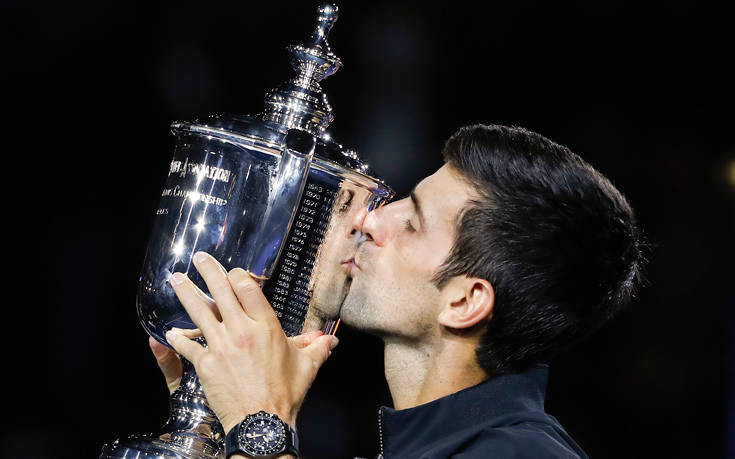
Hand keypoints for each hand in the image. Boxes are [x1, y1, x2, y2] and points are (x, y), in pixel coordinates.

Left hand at [164, 251, 338, 432]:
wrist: (262, 422)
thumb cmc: (285, 394)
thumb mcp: (307, 367)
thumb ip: (317, 347)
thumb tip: (331, 339)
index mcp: (266, 327)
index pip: (247, 288)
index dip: (237, 275)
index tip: (232, 271)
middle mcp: (241, 331)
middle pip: (221, 291)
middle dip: (208, 270)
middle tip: (199, 258)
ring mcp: (221, 346)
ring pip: (199, 311)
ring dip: (186, 292)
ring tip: (176, 278)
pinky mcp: (205, 364)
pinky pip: (187, 346)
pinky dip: (177, 338)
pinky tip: (169, 331)